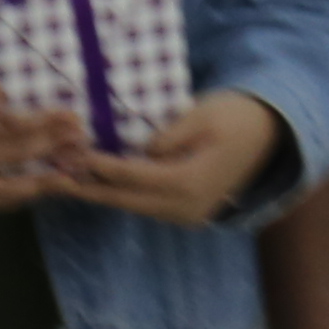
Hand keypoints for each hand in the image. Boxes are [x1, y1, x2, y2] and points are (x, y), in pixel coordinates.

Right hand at [0, 39, 84, 211]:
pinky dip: (9, 197)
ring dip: (33, 191)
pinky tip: (32, 186)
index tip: (75, 122)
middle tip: (81, 153)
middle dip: (50, 163)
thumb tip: (9, 111)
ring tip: (65, 179)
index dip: (48, 131)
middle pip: (10, 172)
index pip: (11, 138)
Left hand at [63, 92, 285, 229]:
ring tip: (68, 179)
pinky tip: (99, 181)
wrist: (272, 132)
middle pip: (128, 200)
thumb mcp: (201, 115)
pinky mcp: (188, 210)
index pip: (134, 176)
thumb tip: (139, 150)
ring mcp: (190, 213)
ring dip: (103, 192)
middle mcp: (189, 207)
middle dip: (91, 188)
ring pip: (135, 206)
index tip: (72, 155)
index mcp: (191, 183)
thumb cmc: (236, 115)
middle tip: (56, 177)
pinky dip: (122, 193)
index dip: (101, 166)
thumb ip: (168, 136)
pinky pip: (148, 204)